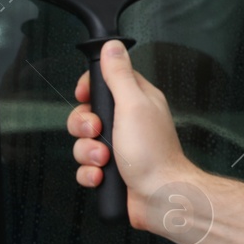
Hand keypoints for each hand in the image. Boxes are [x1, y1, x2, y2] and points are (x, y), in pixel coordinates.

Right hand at [67, 40, 194, 231]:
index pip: (105, 81)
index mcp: (137, 100)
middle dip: (84, 126)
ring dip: (88, 153)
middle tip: (97, 132)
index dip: (89, 88)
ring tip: (105, 159)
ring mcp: (120, 147)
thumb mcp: (133, 105)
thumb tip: (113, 46)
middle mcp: (128, 122)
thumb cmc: (154, 155)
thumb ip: (119, 75)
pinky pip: (86, 167)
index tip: (85, 96)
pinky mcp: (112, 170)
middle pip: (87, 113)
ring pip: (84, 143)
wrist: (160, 197)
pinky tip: (102, 176)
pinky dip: (90, 173)